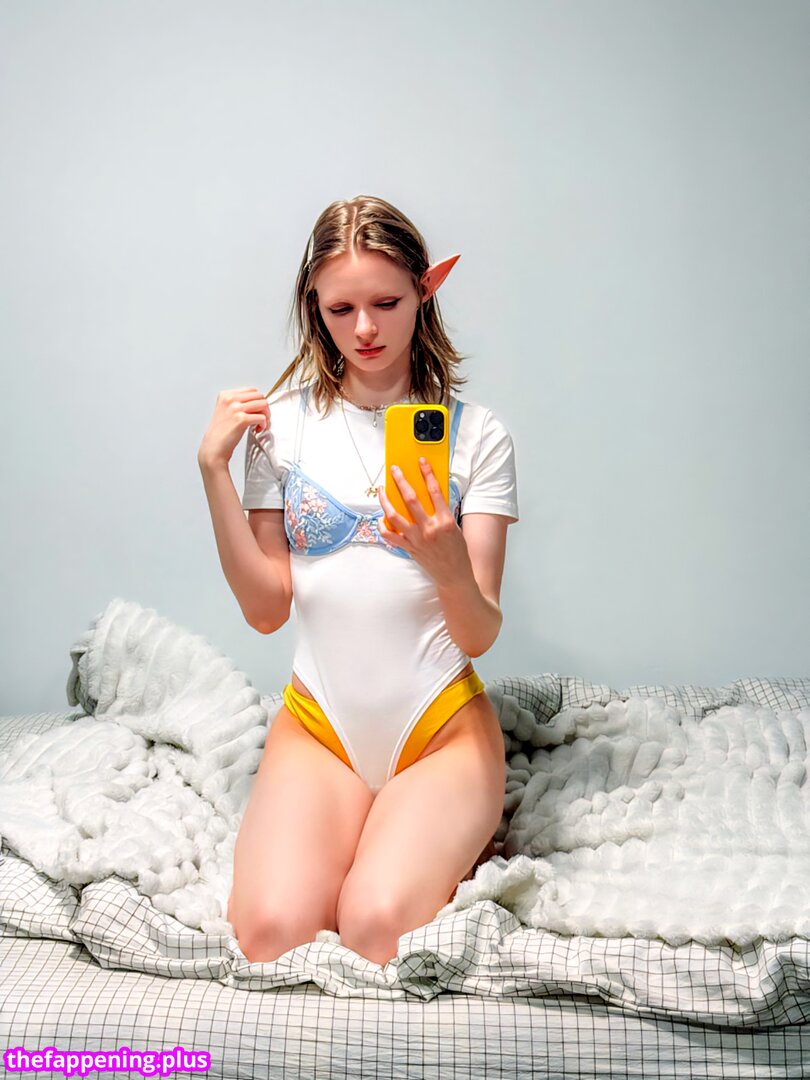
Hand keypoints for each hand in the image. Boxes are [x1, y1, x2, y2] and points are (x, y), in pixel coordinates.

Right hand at [197, 387, 270, 469]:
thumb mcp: (224, 411)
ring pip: (263, 404)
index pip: (251, 390)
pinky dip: (264, 424)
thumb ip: (237, 403)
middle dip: (264, 407)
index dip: (258, 400)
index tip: (258, 410)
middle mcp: (230, 399)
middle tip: (263, 418)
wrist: (213, 449)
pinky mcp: (241, 420)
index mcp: (225, 395)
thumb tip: (256, 402)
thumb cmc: (219, 433)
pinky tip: (258, 429)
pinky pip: (262, 417)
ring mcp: (235, 409)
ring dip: (266, 415)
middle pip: (259, 396)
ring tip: (261, 424)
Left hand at [377, 458, 471, 586]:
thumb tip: (429, 493)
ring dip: (385, 500)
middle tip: (394, 470)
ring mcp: (416, 539)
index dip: (427, 473)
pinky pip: (389, 535)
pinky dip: (383, 525)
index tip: (421, 462)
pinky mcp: (408, 548)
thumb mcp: (455, 526)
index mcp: (445, 521)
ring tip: (382, 490)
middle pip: (410, 499)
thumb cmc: (457, 550)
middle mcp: (429, 529)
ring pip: (394, 515)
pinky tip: (382, 517)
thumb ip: (441, 510)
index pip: (434, 491)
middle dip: (400, 481)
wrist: (454, 575)